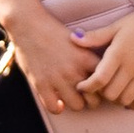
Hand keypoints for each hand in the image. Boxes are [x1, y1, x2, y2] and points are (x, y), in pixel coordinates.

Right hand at [6, 0, 96, 120]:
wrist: (28, 24)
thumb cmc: (53, 32)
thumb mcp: (78, 41)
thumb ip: (88, 58)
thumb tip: (101, 72)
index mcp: (86, 59)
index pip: (106, 83)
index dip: (103, 87)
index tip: (98, 86)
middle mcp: (74, 71)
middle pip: (95, 100)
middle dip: (91, 99)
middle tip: (85, 95)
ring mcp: (58, 79)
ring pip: (77, 106)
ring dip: (74, 103)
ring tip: (71, 96)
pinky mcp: (41, 84)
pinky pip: (54, 108)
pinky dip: (57, 107)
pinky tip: (56, 100)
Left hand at [78, 3, 133, 110]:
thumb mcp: (116, 27)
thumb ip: (95, 36)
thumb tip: (73, 38)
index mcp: (118, 53)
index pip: (99, 79)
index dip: (87, 87)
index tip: (82, 86)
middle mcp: (132, 66)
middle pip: (110, 93)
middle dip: (100, 94)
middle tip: (98, 88)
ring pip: (125, 99)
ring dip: (116, 100)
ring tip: (113, 92)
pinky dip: (133, 104)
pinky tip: (128, 98)